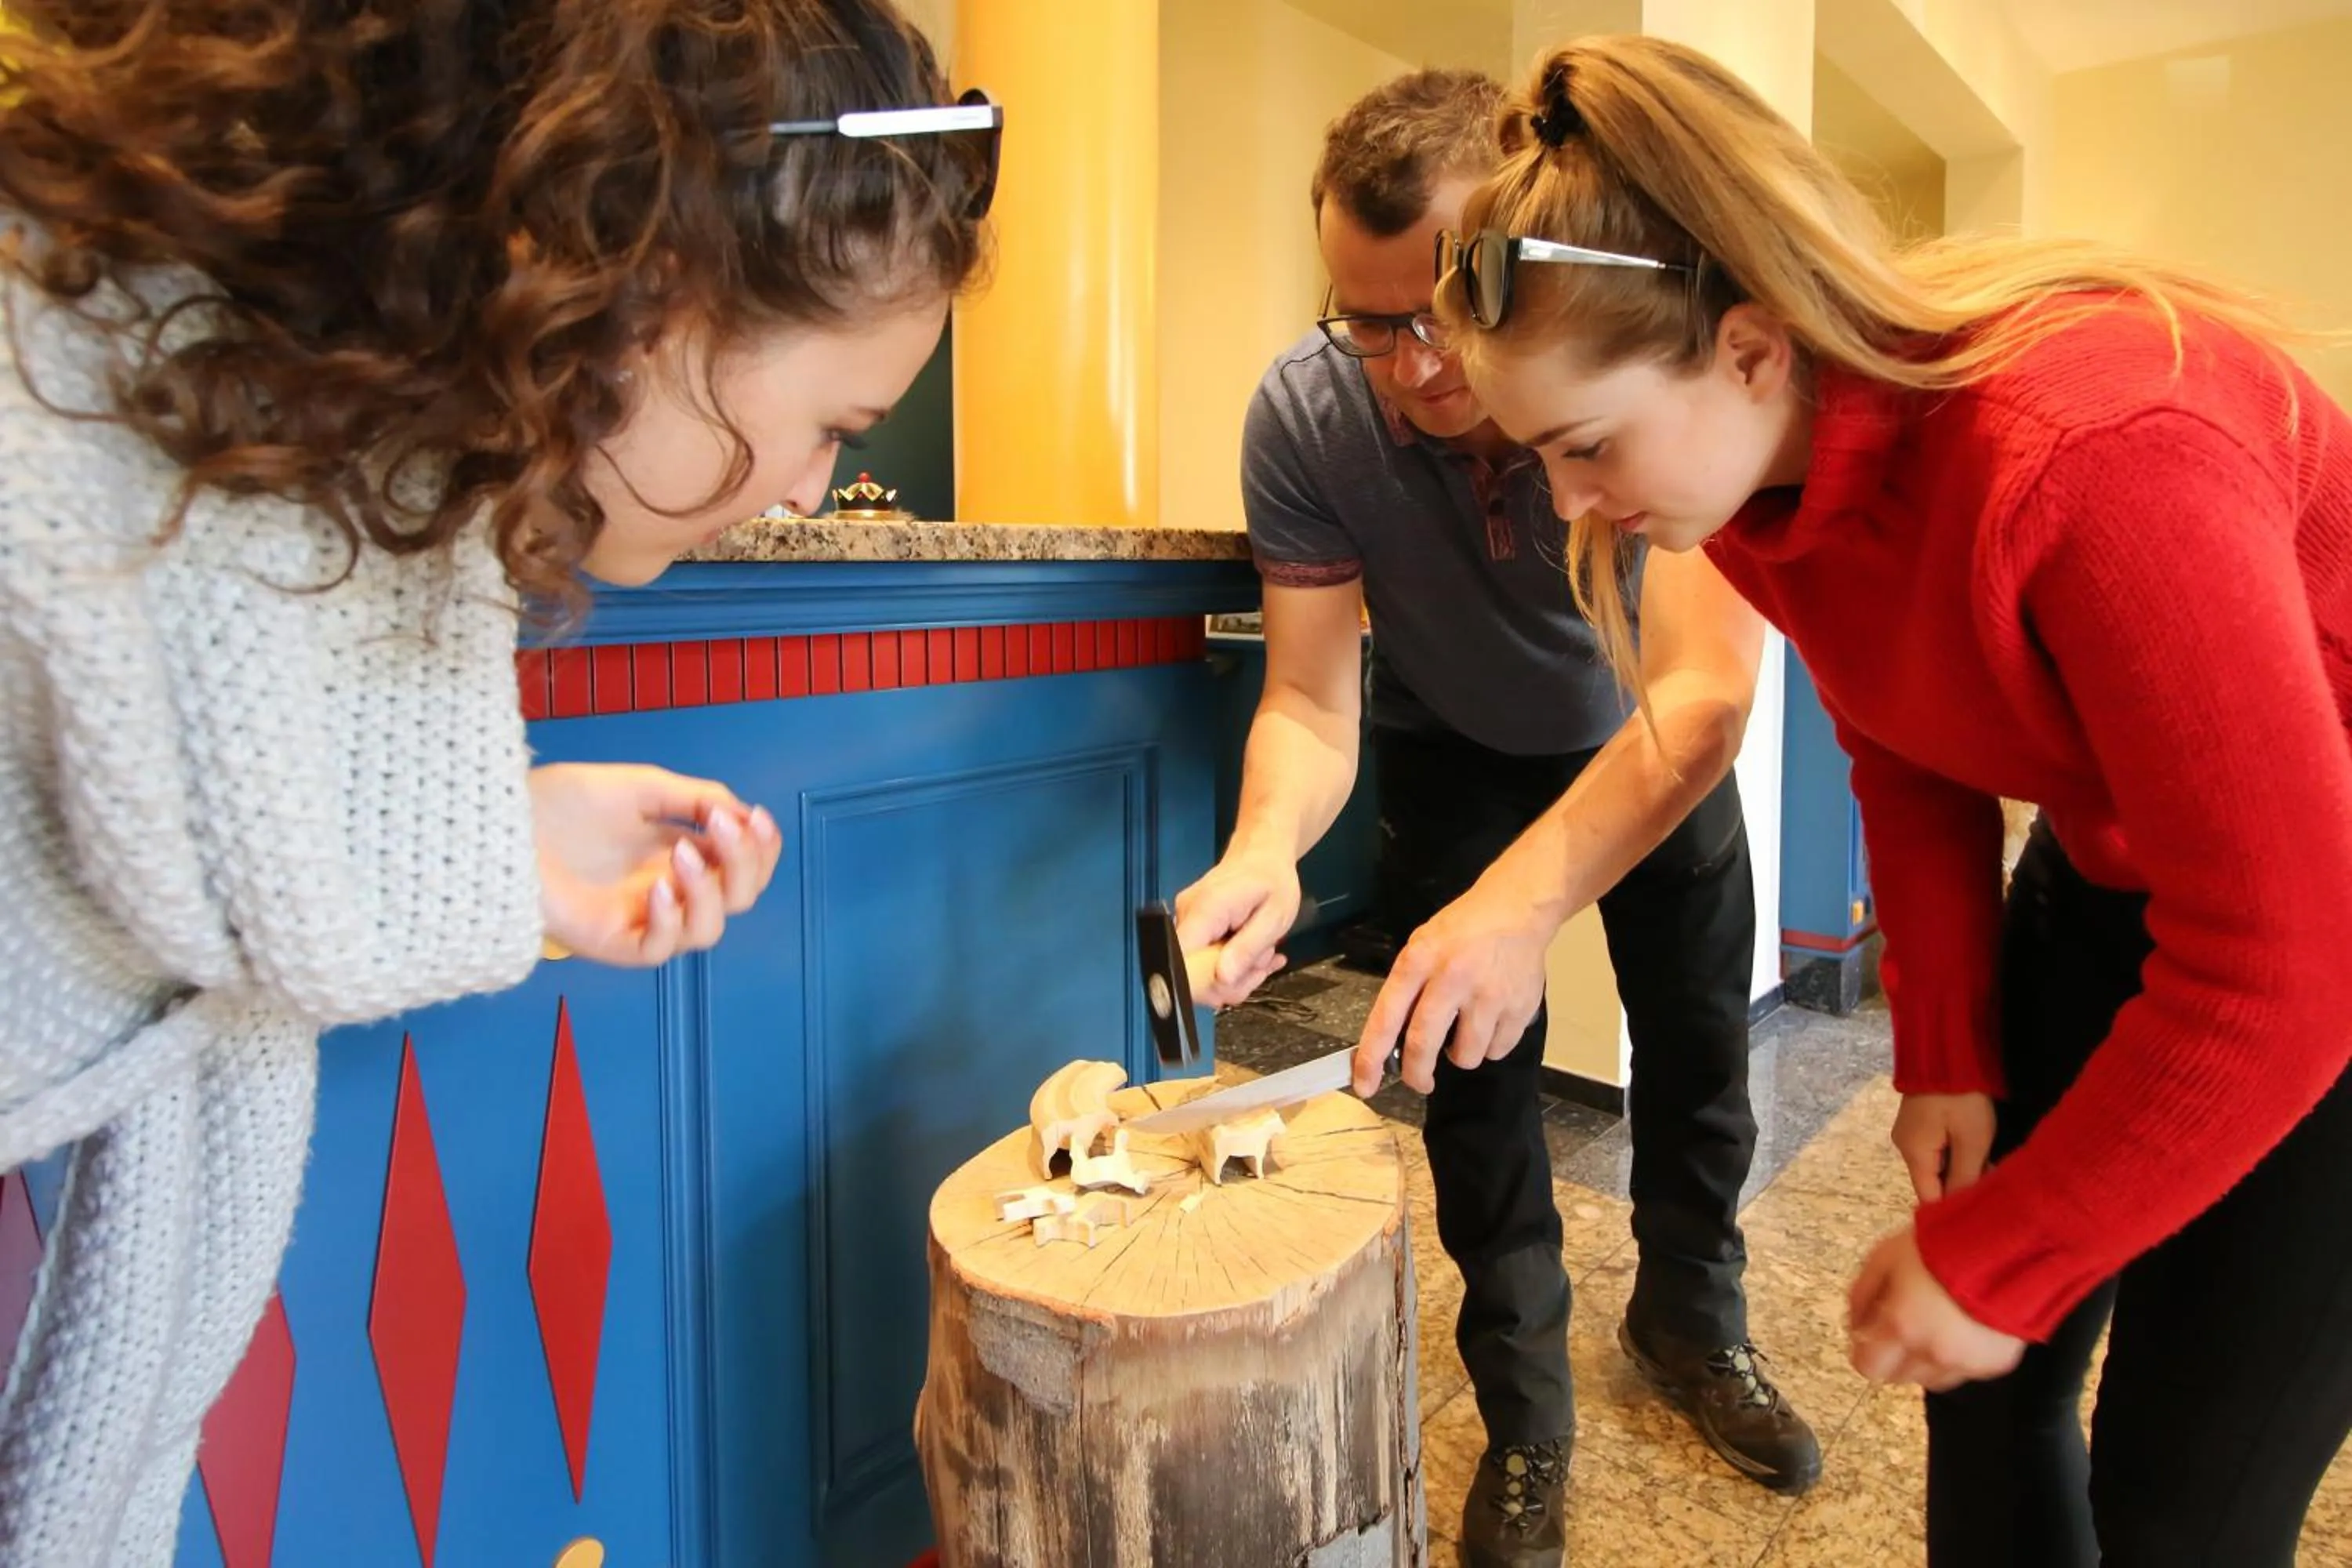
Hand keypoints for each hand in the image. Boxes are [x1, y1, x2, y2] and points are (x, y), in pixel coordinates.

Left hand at [531, 763, 782, 966]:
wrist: (500, 822)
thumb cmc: (557, 804)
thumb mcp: (639, 787)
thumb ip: (694, 798)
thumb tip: (742, 814)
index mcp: (678, 853)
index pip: (742, 865)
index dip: (760, 847)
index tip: (753, 817)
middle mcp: (668, 888)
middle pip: (737, 898)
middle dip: (744, 863)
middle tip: (721, 827)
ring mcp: (641, 918)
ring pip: (707, 931)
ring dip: (709, 890)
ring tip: (683, 853)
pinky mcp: (612, 941)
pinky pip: (659, 950)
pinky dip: (669, 920)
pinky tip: (658, 888)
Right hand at [1172, 851, 1298, 1006]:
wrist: (1261, 856)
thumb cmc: (1273, 881)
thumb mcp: (1275, 917)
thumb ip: (1248, 948)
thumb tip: (1222, 979)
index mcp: (1204, 910)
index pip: (1181, 960)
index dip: (1204, 984)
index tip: (1237, 983)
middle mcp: (1185, 916)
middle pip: (1190, 973)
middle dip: (1230, 982)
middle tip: (1263, 965)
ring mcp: (1184, 922)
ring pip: (1198, 972)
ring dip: (1234, 975)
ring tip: (1261, 954)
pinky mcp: (1189, 929)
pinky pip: (1202, 961)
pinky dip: (1228, 966)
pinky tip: (1250, 954)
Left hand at [1354, 875, 1552, 1096]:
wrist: (1517, 909)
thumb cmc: (1462, 930)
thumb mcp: (1422, 945)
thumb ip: (1407, 988)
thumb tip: (1391, 1042)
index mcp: (1418, 961)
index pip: (1386, 1018)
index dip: (1371, 1058)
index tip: (1365, 1086)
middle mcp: (1451, 978)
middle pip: (1423, 1044)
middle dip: (1416, 1074)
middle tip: (1419, 1082)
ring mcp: (1488, 995)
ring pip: (1465, 1056)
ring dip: (1460, 1056)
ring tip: (1464, 1032)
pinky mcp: (1519, 1007)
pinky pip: (1497, 1051)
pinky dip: (1490, 1047)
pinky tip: (1490, 1023)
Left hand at [1847, 1224, 2025, 1390]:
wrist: (2009, 1245)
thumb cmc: (1942, 1244)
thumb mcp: (1885, 1256)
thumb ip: (1861, 1295)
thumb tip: (1854, 1326)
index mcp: (1903, 1326)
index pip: (1868, 1367)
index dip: (1865, 1353)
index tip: (1868, 1340)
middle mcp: (1934, 1352)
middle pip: (1898, 1376)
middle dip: (1894, 1355)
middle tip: (1904, 1326)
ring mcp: (1967, 1363)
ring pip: (1932, 1379)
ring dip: (1925, 1359)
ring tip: (1935, 1325)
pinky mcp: (1996, 1364)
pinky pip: (1966, 1372)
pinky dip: (1958, 1357)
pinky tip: (1962, 1328)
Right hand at [1892, 1092, 1997, 1202]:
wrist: (1947, 1052)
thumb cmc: (1961, 1099)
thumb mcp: (1972, 1140)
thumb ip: (1965, 1178)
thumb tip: (1960, 1208)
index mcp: (1913, 1154)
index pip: (1928, 1197)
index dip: (1952, 1208)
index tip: (1980, 1210)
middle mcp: (1905, 1147)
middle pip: (1932, 1182)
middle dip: (1961, 1186)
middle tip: (1993, 1184)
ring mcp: (1910, 1132)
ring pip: (1937, 1165)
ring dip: (1962, 1169)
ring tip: (1991, 1165)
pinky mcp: (1919, 1121)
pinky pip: (1936, 1149)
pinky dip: (1956, 1154)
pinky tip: (1977, 1150)